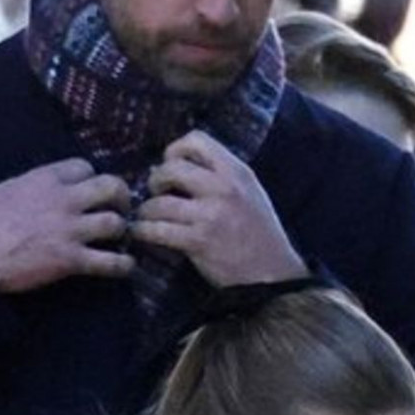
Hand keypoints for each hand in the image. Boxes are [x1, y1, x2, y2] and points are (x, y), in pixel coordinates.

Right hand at [0, 158, 133, 292]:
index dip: (92, 178)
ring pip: (115, 222)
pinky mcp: (71, 260)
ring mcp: (70, 230)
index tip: (92, 190)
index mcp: (45, 179)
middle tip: (120, 208)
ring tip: (120, 239)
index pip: (84, 167)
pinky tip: (125, 265)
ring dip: (122, 230)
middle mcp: (64, 200)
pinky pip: (109, 262)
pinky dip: (123, 264)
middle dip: (121, 197)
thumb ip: (32, 185)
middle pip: (111, 187)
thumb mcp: (6, 189)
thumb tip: (44, 187)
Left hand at [136, 130, 305, 285]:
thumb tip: (180, 167)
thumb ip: (222, 176)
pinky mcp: (198, 241)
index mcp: (237, 172)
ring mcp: (210, 215)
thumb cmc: (260, 235)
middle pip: (171, 168)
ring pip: (159, 202)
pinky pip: (158, 230)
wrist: (272, 274)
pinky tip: (142, 233)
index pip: (197, 140)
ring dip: (146, 210)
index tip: (170, 164)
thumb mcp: (250, 193)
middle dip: (155, 180)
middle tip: (157, 193)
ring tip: (146, 217)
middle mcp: (223, 188)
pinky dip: (143, 231)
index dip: (175, 149)